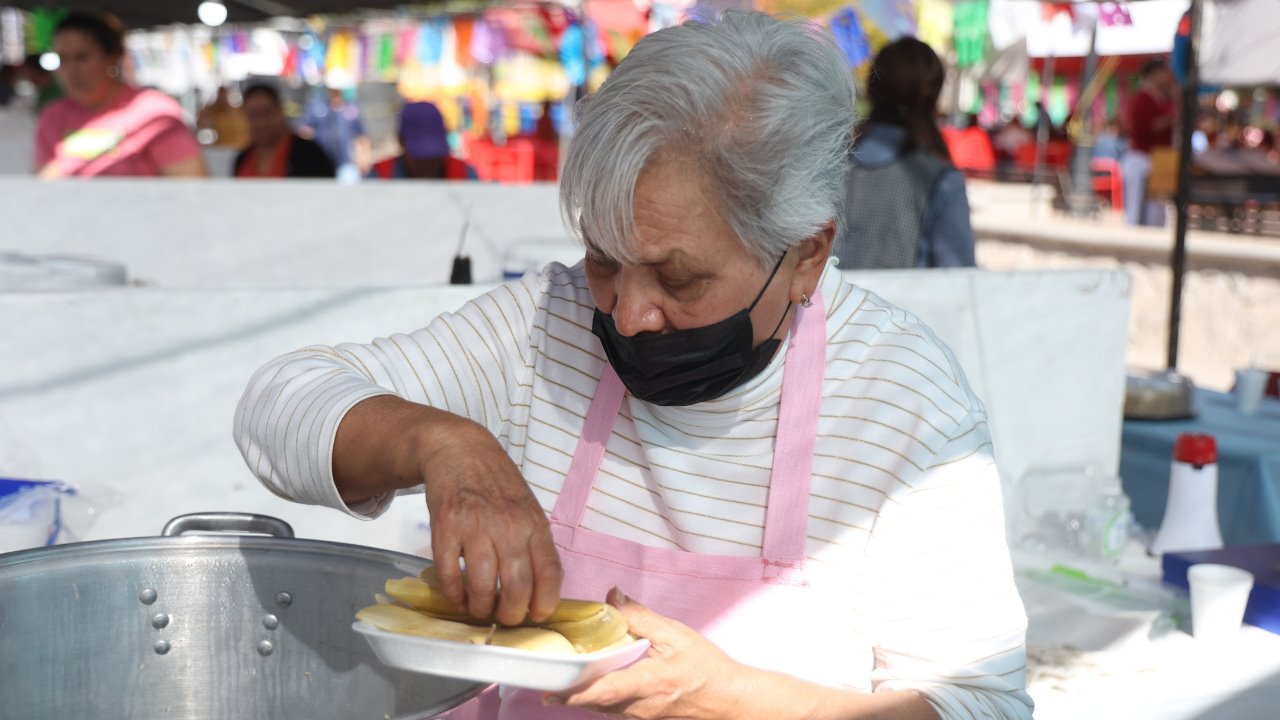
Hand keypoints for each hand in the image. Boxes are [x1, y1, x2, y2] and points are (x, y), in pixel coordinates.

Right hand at [422, 416, 562, 624]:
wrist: (460, 450)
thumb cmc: (497, 484)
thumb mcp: (527, 507)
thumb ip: (533, 543)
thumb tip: (540, 589)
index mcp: (534, 523)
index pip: (550, 571)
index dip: (546, 602)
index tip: (538, 615)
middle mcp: (508, 526)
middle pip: (517, 585)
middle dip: (511, 613)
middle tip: (505, 618)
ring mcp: (475, 526)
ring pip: (481, 585)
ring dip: (480, 608)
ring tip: (479, 609)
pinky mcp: (445, 527)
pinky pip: (448, 573)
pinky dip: (453, 594)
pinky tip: (457, 597)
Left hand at [550, 589, 747, 719]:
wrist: (730, 701)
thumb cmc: (707, 669)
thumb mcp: (677, 635)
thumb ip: (642, 617)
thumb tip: (614, 597)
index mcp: (647, 684)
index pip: (602, 692)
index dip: (573, 693)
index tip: (549, 690)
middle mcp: (639, 708)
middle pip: (594, 704)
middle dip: (569, 693)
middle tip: (546, 679)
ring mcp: (640, 718)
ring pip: (601, 709)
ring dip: (582, 696)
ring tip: (564, 678)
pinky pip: (613, 711)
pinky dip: (598, 698)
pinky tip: (593, 683)